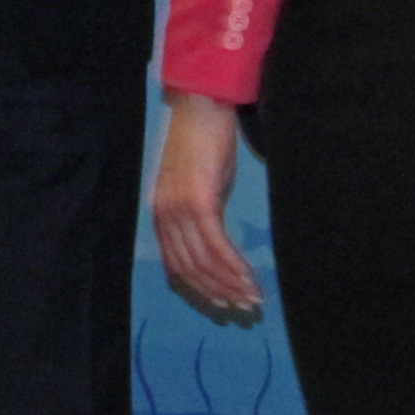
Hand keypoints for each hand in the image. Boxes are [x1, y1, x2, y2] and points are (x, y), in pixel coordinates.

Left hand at [152, 92, 261, 320]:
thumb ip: (201, 217)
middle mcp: (165, 216)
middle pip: (191, 269)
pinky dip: (234, 264)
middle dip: (219, 292)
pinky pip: (217, 243)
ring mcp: (179, 209)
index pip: (178, 265)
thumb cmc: (204, 143)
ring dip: (230, 283)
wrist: (201, 107)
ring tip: (253, 298)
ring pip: (204, 261)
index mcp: (161, 215)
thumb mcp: (199, 186)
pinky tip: (250, 277)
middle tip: (245, 308)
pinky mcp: (199, 201)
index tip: (225, 302)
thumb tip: (216, 246)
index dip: (202, 288)